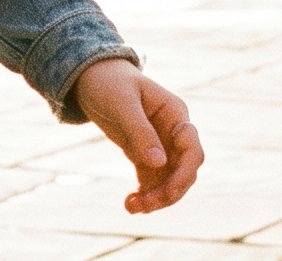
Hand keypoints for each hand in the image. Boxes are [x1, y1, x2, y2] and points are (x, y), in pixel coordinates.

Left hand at [73, 58, 201, 213]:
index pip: (192, 150)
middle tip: (143, 205)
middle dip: (168, 191)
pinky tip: (130, 203)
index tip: (168, 192)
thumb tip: (159, 163)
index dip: (185, 174)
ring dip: (155, 197)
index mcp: (175, 114)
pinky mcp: (143, 153)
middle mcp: (172, 131)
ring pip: (168, 180)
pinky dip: (145, 193)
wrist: (89, 75)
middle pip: (183, 171)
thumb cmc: (108, 82)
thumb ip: (140, 132)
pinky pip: (151, 179)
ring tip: (131, 207)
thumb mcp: (122, 104)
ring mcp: (159, 144)